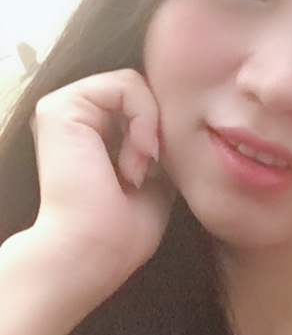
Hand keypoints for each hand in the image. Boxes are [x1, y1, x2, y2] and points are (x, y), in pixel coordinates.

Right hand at [28, 69, 174, 292]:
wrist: (96, 251)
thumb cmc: (125, 228)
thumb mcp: (156, 175)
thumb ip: (159, 142)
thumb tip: (188, 121)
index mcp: (92, 132)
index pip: (144, 101)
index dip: (165, 126)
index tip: (160, 168)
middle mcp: (76, 117)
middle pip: (142, 89)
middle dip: (159, 124)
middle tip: (152, 165)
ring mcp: (64, 109)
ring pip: (136, 83)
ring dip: (151, 124)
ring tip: (140, 165)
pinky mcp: (60, 106)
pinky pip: (125, 83)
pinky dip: (144, 116)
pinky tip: (138, 154)